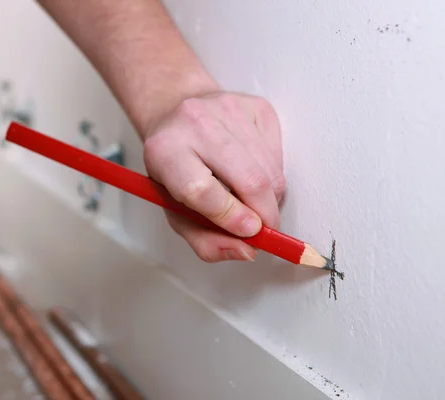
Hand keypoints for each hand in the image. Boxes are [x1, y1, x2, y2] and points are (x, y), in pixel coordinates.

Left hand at [143, 92, 285, 262]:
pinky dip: (273, 174)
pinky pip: (279, 154)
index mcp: (165, 152)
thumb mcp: (174, 210)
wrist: (177, 113)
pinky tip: (252, 169)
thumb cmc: (175, 168)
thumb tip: (247, 251)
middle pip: (248, 179)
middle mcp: (195, 123)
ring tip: (251, 199)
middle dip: (266, 215)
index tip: (249, 233)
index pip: (202, 190)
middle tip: (265, 230)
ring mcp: (228, 109)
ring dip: (271, 198)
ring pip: (270, 170)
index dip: (230, 217)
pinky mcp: (255, 105)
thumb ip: (205, 241)